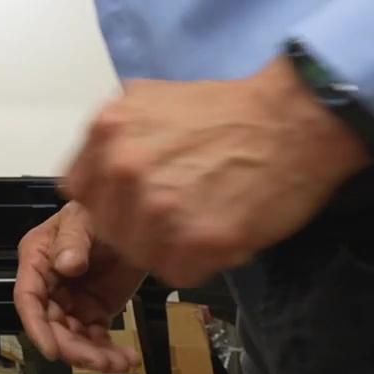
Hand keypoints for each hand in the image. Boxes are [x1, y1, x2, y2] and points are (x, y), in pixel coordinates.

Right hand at [13, 201, 144, 371]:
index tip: (52, 350)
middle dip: (74, 349)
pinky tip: (127, 357)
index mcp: (37, 260)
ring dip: (95, 356)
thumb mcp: (83, 218)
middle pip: (52, 326)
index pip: (28, 298)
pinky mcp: (95, 311)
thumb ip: (72, 239)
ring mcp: (72, 301)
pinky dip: (110, 353)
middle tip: (100, 361)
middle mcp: (50, 285)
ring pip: (74, 339)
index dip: (36, 327)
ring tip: (120, 361)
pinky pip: (96, 339)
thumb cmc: (99, 209)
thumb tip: (66, 264)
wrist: (135, 219)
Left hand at [63, 56, 371, 285]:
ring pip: (140, 255)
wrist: (292, 121)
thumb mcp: (149, 100)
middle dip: (136, 226)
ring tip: (201, 221)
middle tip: (176, 213)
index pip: (80, 192)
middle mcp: (123, 170)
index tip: (132, 202)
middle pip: (108, 228)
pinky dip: (198, 263)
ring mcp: (159, 209)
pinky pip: (178, 272)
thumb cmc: (228, 110)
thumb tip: (96, 165)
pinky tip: (219, 234)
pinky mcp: (198, 241)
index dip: (108, 201)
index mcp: (107, 132)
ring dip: (167, 248)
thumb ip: (115, 135)